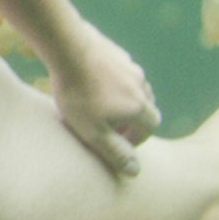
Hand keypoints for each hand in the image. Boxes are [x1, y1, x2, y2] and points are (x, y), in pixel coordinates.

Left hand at [49, 29, 159, 176]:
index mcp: (139, 105)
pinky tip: (91, 83)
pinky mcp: (115, 51)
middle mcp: (141, 84)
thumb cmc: (77, 94)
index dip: (138, 138)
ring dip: (124, 99)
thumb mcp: (93, 132)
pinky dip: (113, 82)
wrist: (67, 48)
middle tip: (111, 126)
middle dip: (133, 120)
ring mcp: (129, 65)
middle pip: (146, 106)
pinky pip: (120, 71)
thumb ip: (115, 152)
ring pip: (134, 87)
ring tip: (100, 105)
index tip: (119, 142)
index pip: (151, 126)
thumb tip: (135, 171)